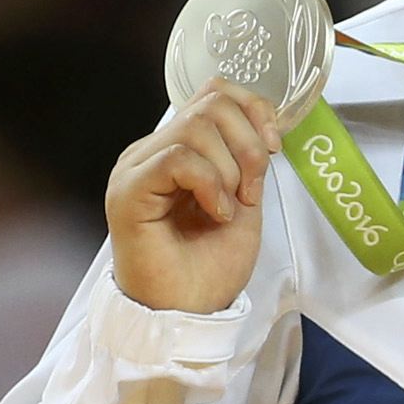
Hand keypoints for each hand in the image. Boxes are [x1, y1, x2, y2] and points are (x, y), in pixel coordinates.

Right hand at [106, 84, 280, 313]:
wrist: (187, 311)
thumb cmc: (210, 264)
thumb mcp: (245, 201)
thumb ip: (248, 160)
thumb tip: (265, 125)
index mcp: (176, 148)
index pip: (213, 92)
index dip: (254, 110)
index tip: (275, 147)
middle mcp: (151, 152)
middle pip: (209, 104)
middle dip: (248, 144)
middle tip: (252, 191)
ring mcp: (136, 169)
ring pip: (195, 126)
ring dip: (231, 167)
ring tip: (232, 207)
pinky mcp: (128, 191)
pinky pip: (177, 157)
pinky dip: (211, 183)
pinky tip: (218, 213)